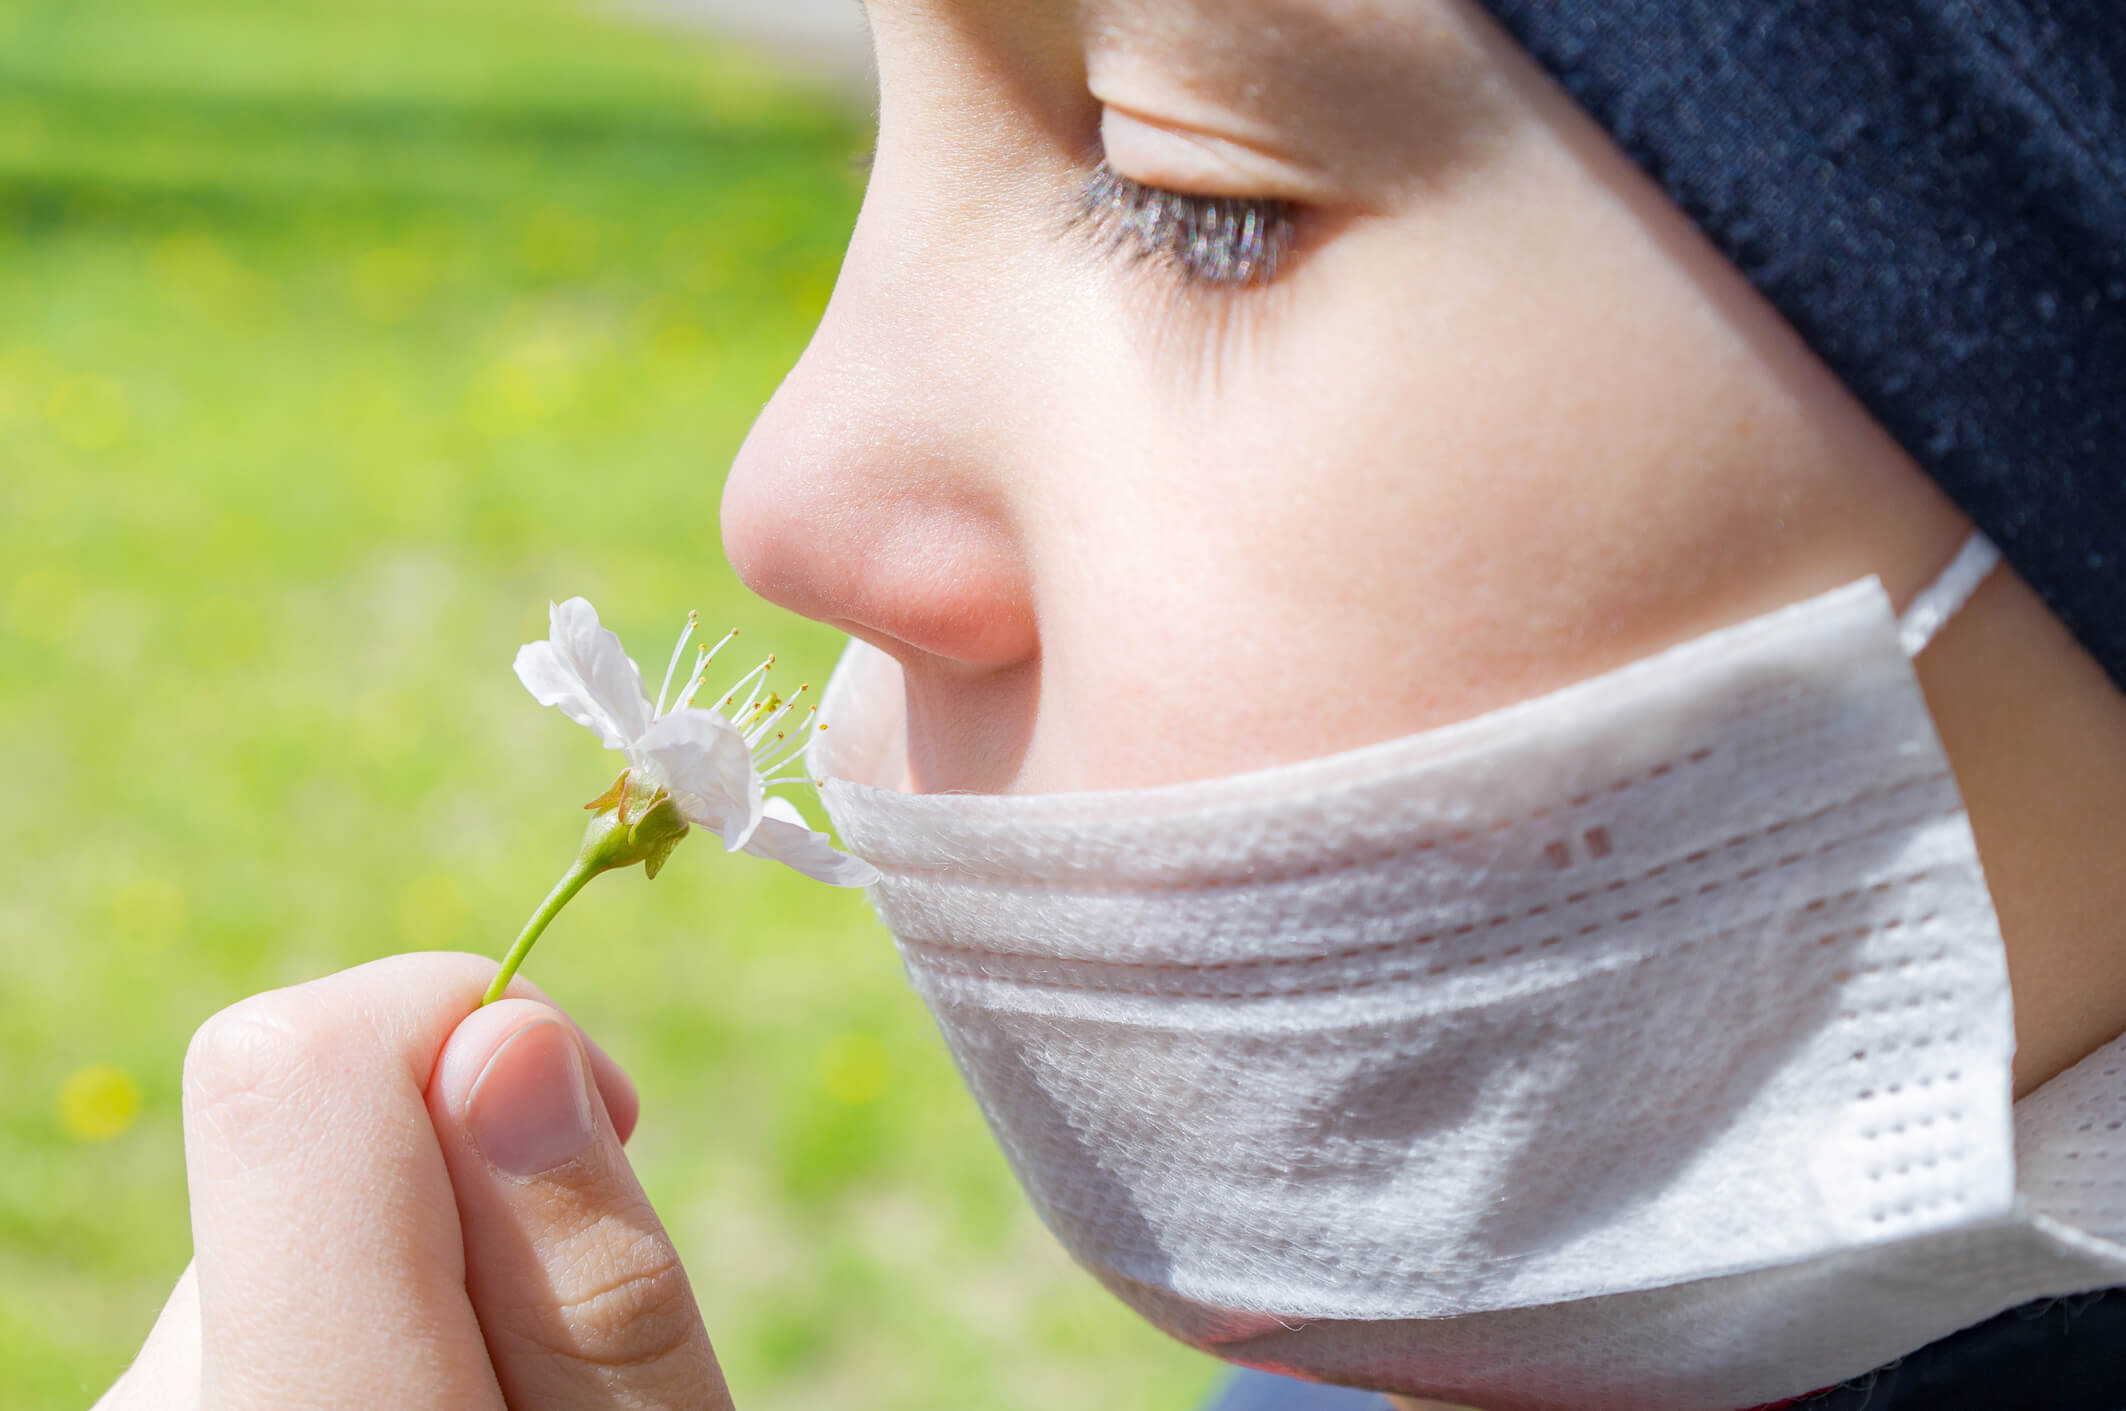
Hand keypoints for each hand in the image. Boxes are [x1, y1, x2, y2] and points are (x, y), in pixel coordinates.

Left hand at [96, 952, 734, 1409]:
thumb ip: (584, 1267)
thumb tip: (505, 1033)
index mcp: (308, 1405)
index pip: (297, 1063)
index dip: (465, 1022)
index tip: (598, 1121)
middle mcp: (172, 1401)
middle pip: (315, 1128)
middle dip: (478, 1169)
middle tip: (582, 1328)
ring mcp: (143, 1408)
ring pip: (296, 1210)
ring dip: (434, 1256)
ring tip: (515, 1392)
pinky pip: (266, 1288)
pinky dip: (374, 1316)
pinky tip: (432, 1405)